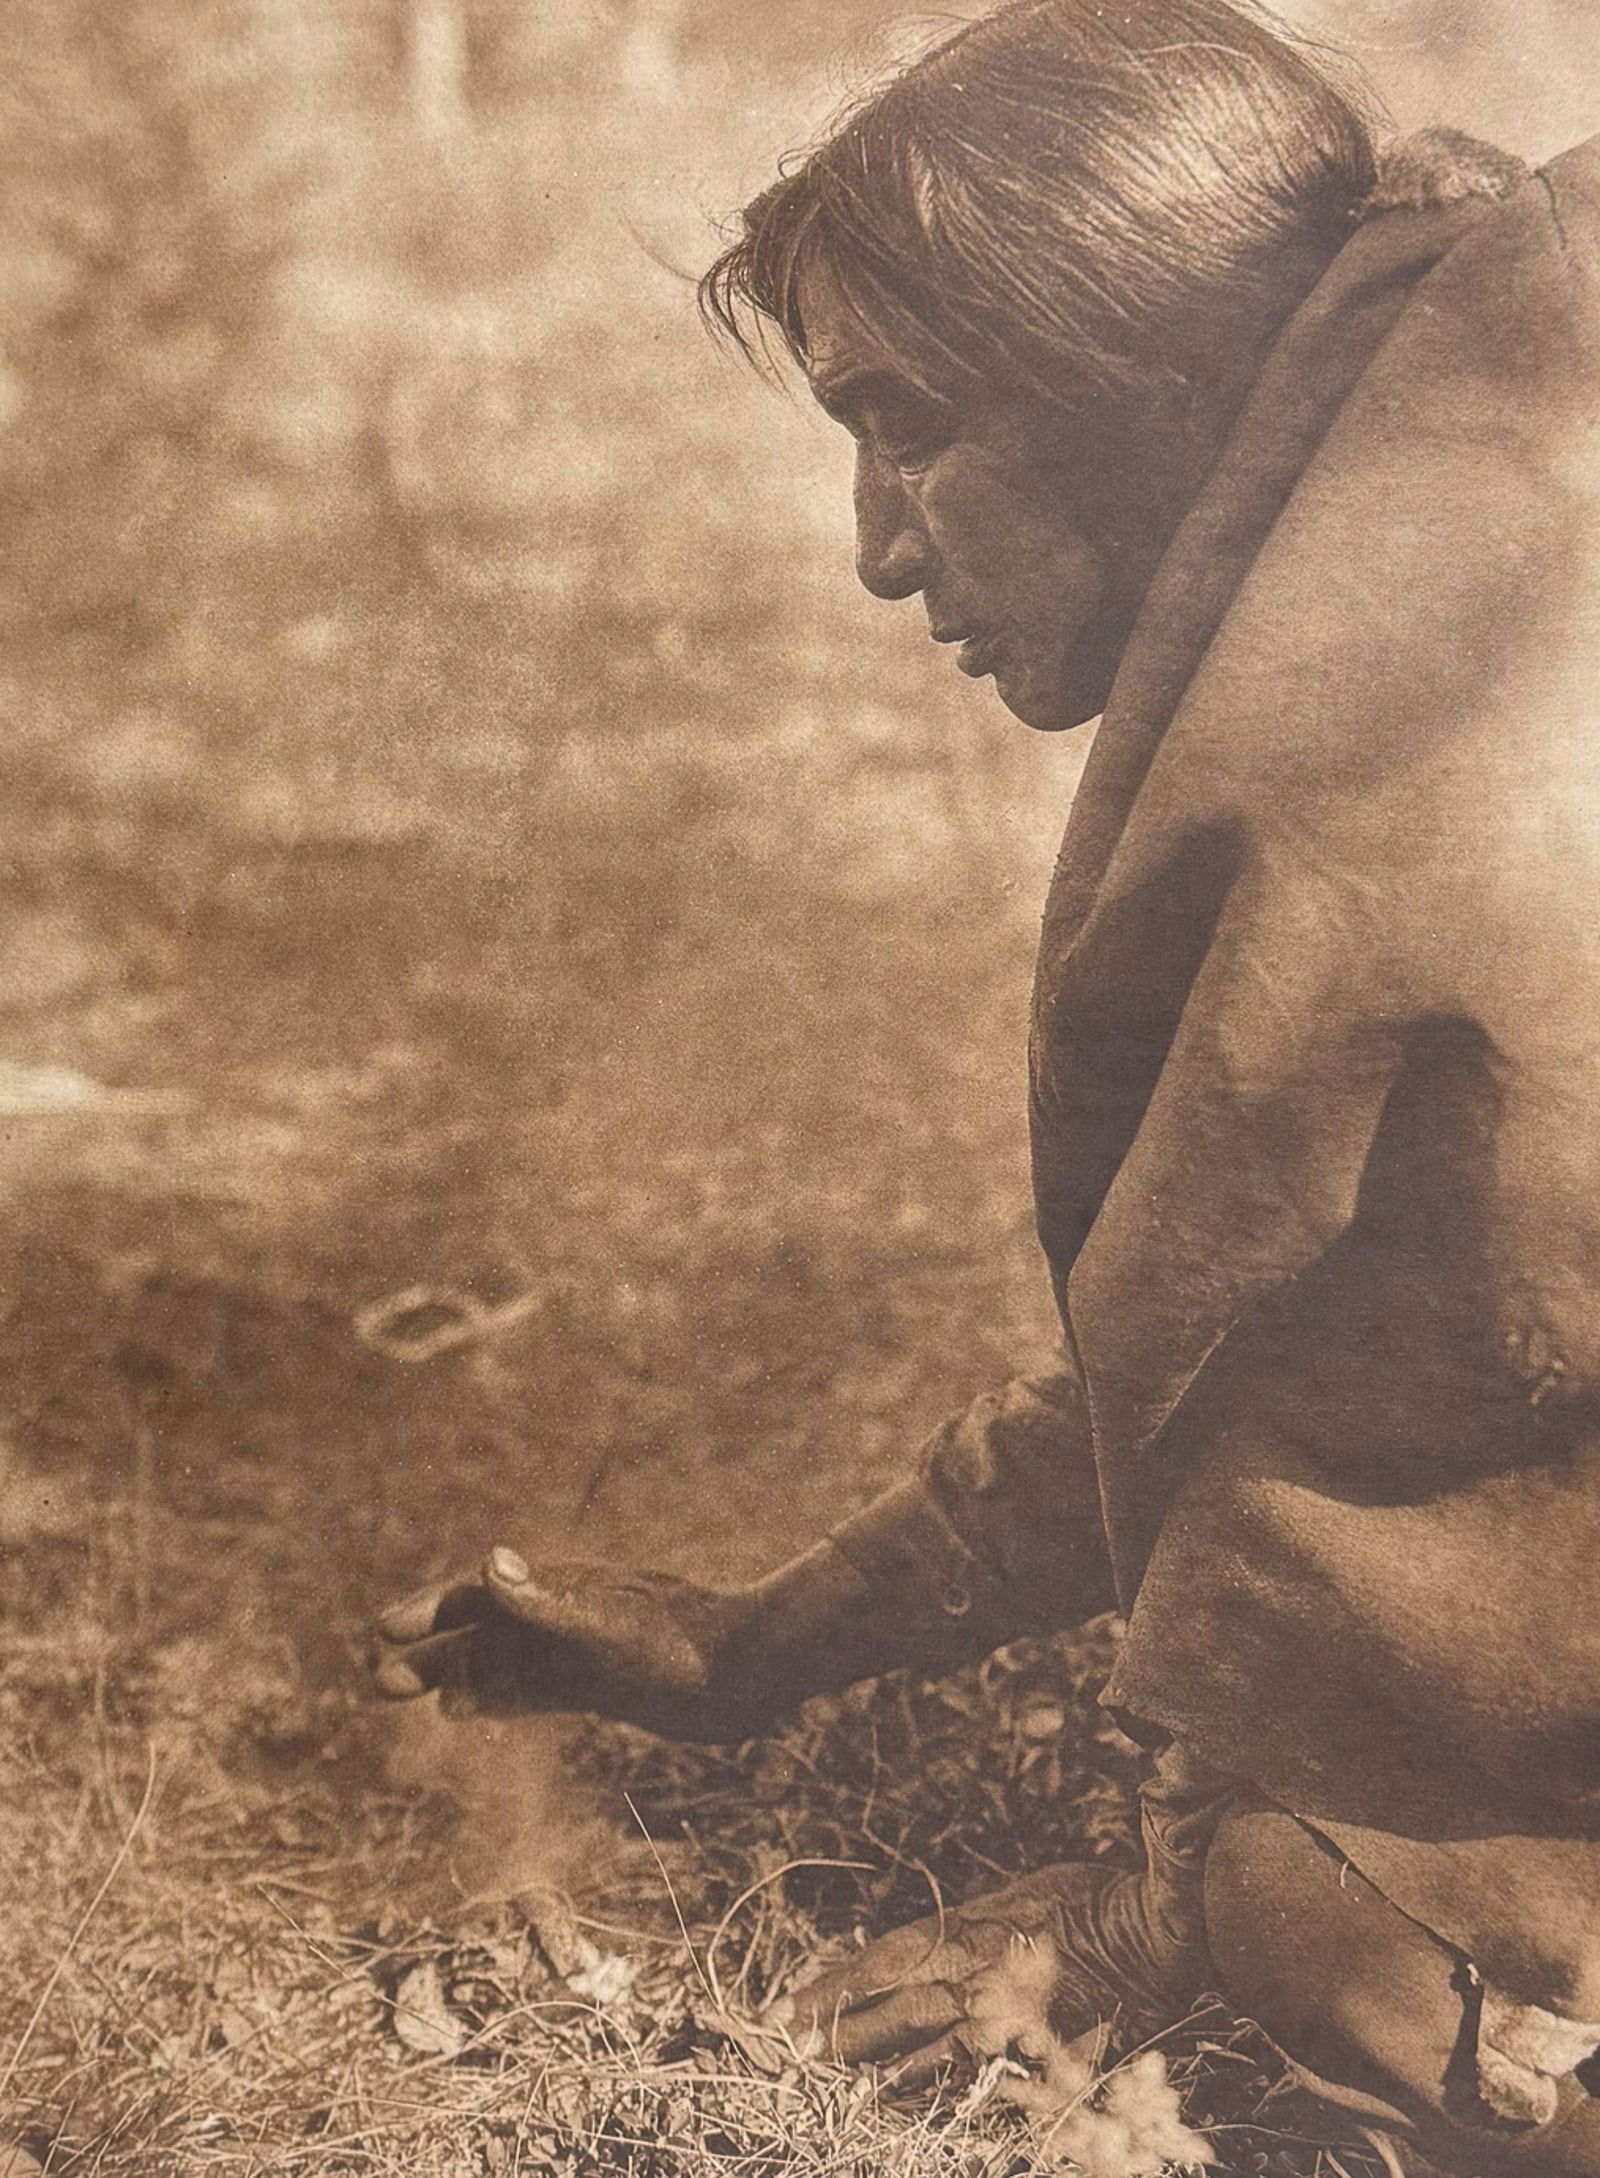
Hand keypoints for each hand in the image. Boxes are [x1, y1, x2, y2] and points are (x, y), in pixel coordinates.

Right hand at [371, 1547, 753, 1735]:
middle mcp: (566, 1614)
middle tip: (378, 1681)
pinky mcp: (603, 1681)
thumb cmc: (683, 1646)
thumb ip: (547, 1601)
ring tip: (409, 1694)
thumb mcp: (607, 1624)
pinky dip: (499, 1696)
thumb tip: (489, 1561)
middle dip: (434, 1650)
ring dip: (458, 1675)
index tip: (385, 1630)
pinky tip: (466, 1712)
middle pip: (487, 1629)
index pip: (483, 1596)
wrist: (749, 1670)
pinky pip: (536, 1687)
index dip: (433, 1611)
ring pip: (505, 1661)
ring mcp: (583, 1648)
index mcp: (562, 1590)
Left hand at [765, 1860, 1186, 2082]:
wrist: (1153, 1935)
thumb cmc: (1090, 1904)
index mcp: (964, 1935)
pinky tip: (899, 2107)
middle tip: (786, 2049)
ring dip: (869, 2071)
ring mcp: (1000, 2030)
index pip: (877, 1965)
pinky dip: (930, 2099)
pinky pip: (970, 2091)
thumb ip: (968, 1926)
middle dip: (831, 2033)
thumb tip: (927, 1945)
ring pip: (915, 2058)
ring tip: (825, 2082)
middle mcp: (971, 1983)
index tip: (787, 2006)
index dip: (830, 1987)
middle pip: (884, 2014)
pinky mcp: (1030, 2067)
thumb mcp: (1019, 1896)